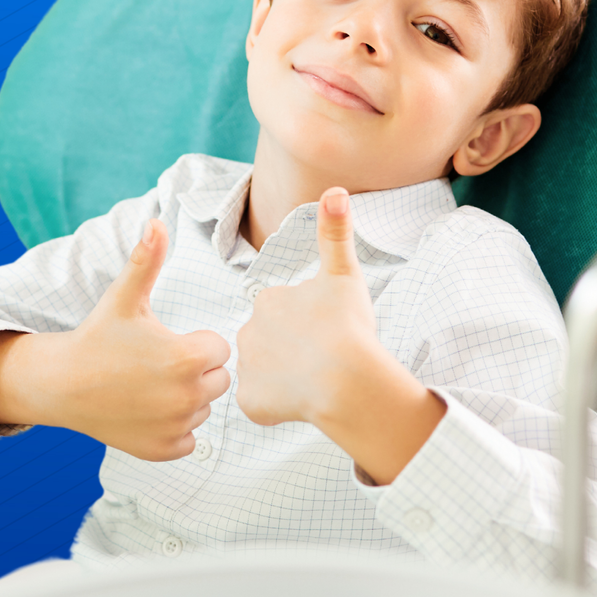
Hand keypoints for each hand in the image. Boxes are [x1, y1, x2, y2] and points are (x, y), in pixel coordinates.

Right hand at [0, 218, 231, 461]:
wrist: (61, 385)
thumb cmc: (96, 338)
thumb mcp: (124, 298)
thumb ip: (147, 261)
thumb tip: (156, 222)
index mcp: (187, 359)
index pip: (219, 348)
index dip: (194, 342)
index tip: (164, 342)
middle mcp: (188, 397)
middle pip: (217, 379)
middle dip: (194, 370)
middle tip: (156, 363)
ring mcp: (176, 427)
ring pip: (202, 409)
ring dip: (184, 399)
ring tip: (147, 385)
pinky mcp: (164, 450)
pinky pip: (189, 438)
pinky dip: (173, 428)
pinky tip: (147, 410)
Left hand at [235, 187, 380, 426]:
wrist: (346, 379)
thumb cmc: (348, 327)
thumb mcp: (344, 275)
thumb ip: (335, 233)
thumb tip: (335, 190)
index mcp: (267, 301)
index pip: (283, 313)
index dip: (309, 325)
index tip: (326, 332)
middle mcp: (248, 331)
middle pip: (272, 343)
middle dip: (294, 351)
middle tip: (322, 358)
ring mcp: (247, 368)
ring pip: (269, 374)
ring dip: (287, 378)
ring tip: (315, 380)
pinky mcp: (251, 402)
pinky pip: (265, 405)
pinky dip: (281, 407)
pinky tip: (303, 401)